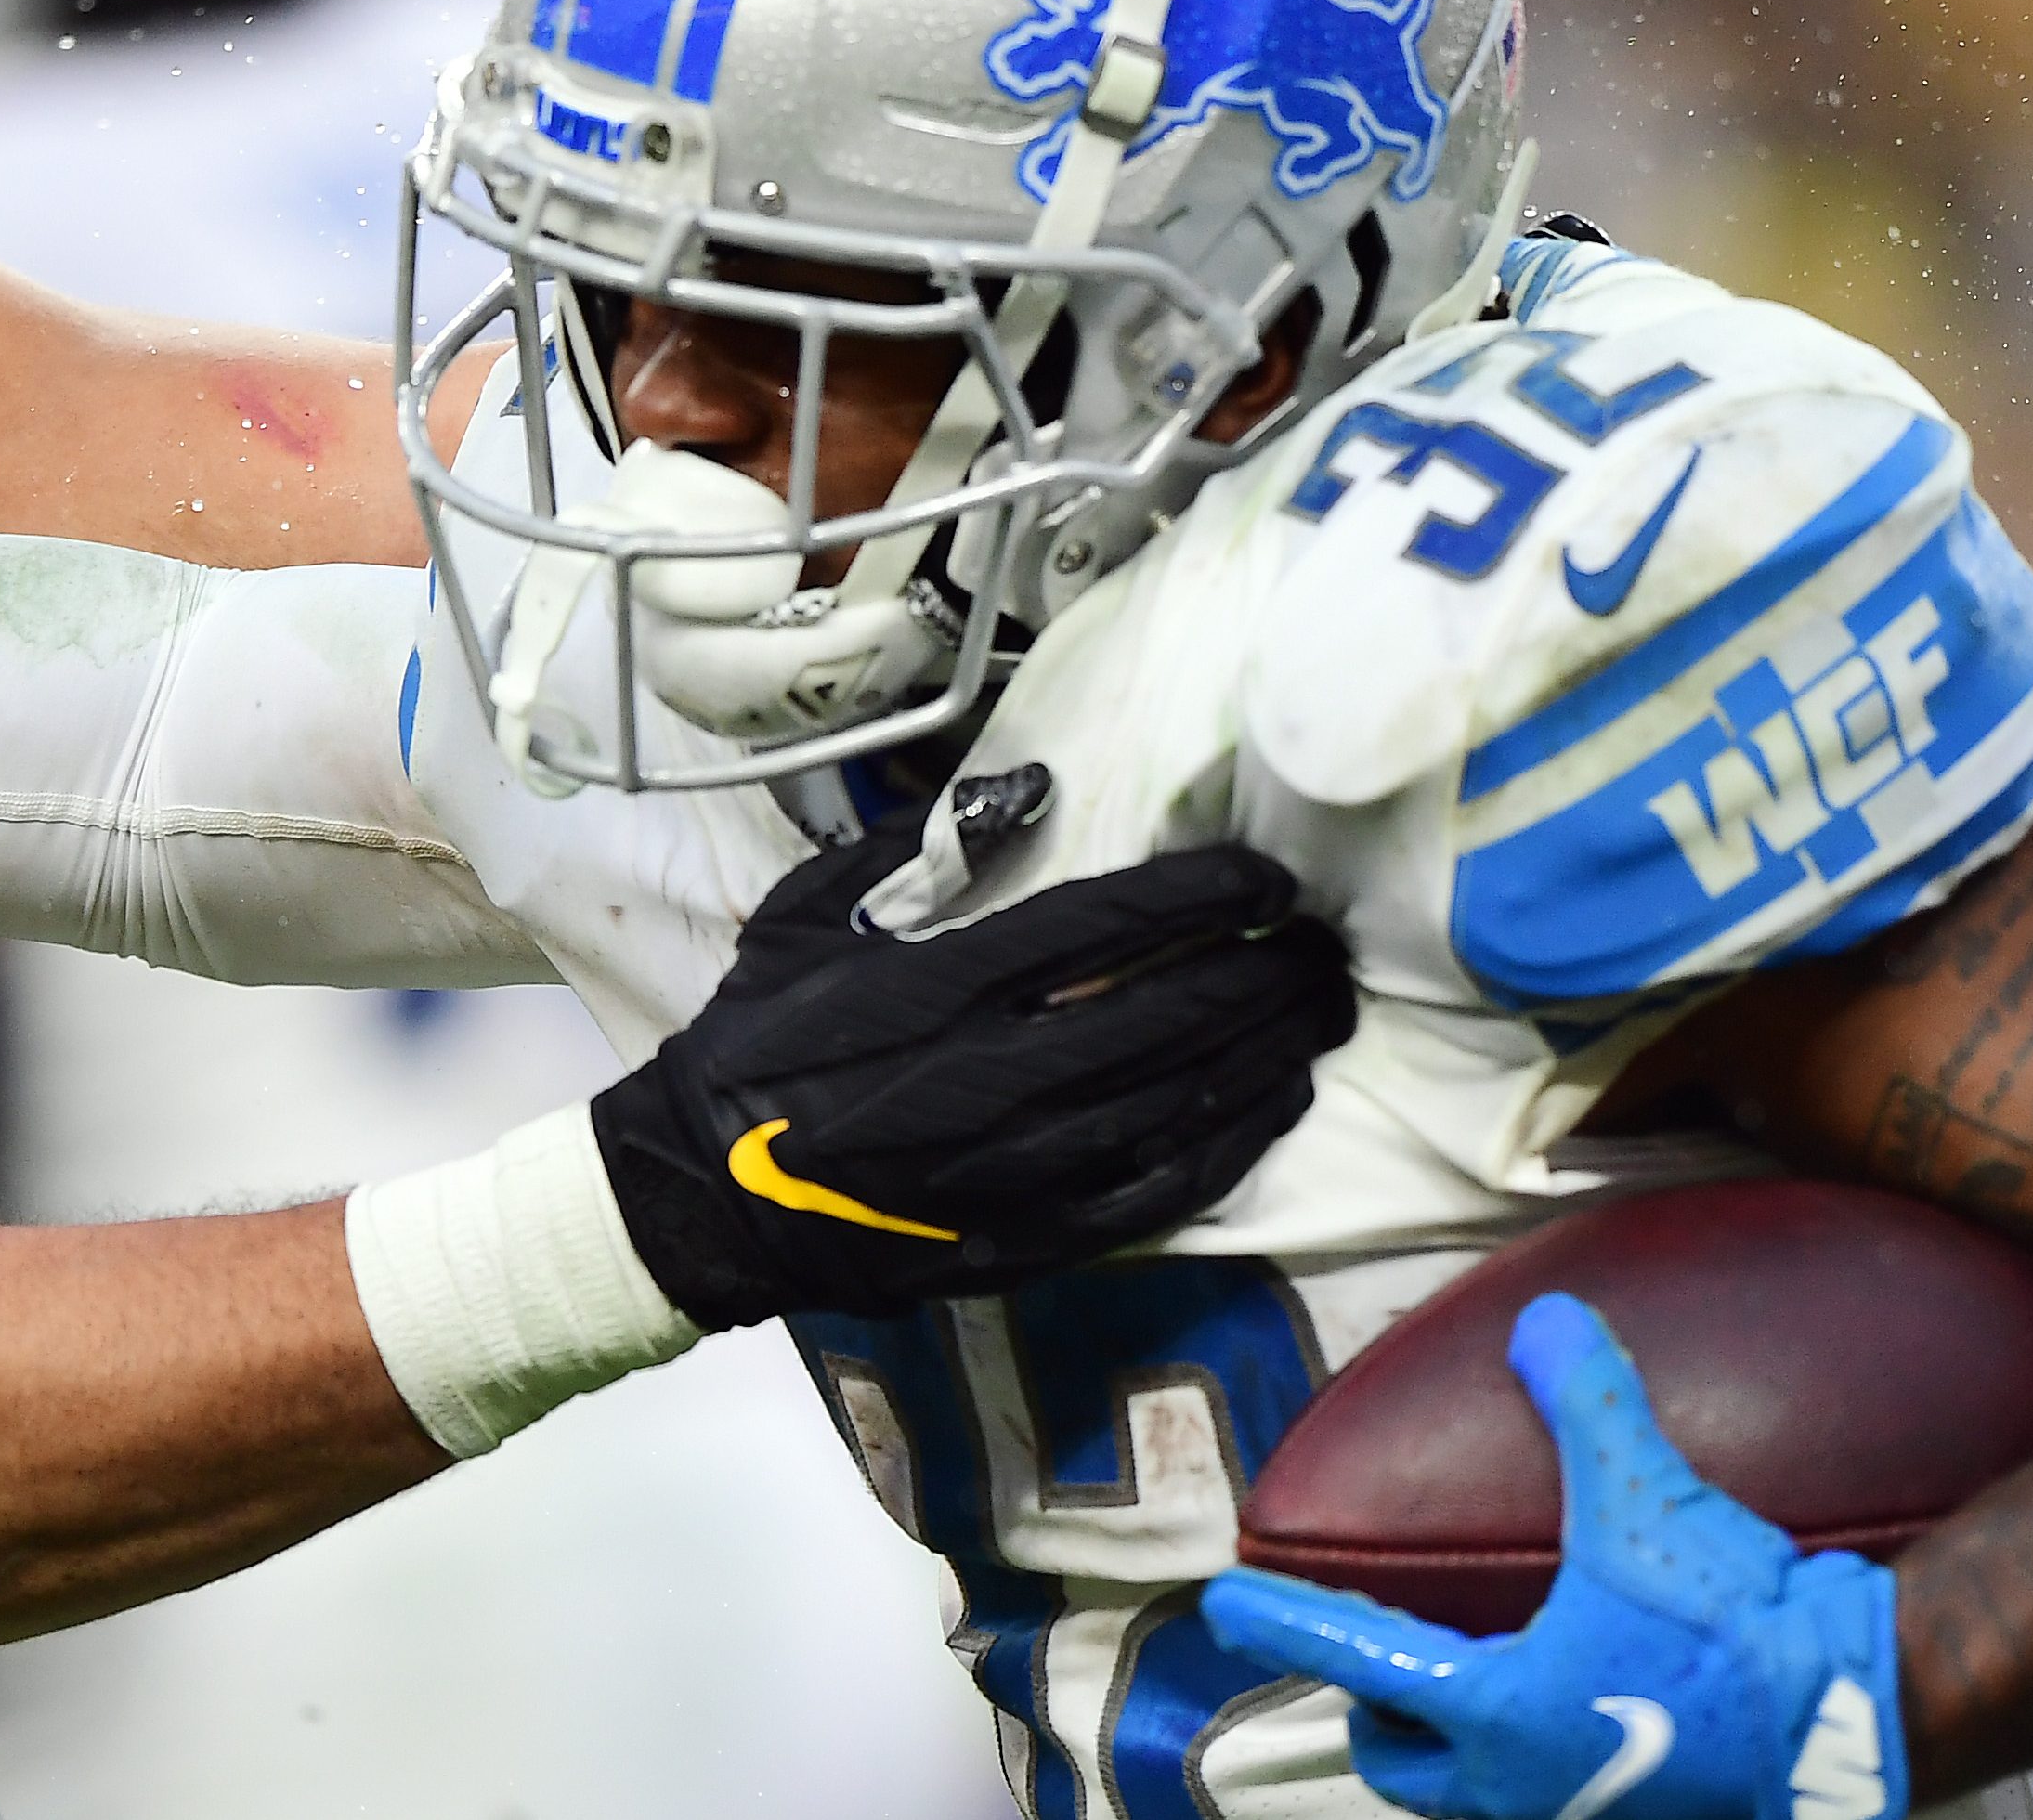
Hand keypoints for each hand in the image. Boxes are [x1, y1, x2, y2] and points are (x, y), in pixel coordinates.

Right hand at [589, 825, 1353, 1326]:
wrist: (708, 1191)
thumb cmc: (759, 1041)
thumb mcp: (805, 918)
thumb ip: (910, 854)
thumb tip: (1022, 795)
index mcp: (939, 987)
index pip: (1108, 925)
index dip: (1206, 896)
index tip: (1265, 878)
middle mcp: (991, 1078)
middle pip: (1175, 1016)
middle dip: (1267, 974)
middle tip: (1323, 944)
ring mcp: (1016, 1168)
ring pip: (1183, 1104)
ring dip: (1268, 1052)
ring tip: (1322, 1011)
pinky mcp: (1027, 1238)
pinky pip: (1158, 1192)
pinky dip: (1230, 1146)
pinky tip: (1274, 1104)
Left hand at [1202, 1295, 1907, 1819]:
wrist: (1859, 1723)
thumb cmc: (1734, 1628)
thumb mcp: (1647, 1502)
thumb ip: (1587, 1405)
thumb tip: (1545, 1321)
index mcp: (1497, 1714)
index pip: (1355, 1656)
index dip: (1283, 1625)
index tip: (1223, 1607)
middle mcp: (1520, 1787)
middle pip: (1401, 1762)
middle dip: (1375, 1714)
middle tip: (1367, 1661)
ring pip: (1473, 1799)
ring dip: (1450, 1752)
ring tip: (1455, 1694)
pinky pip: (1549, 1803)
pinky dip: (1530, 1767)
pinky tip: (1569, 1721)